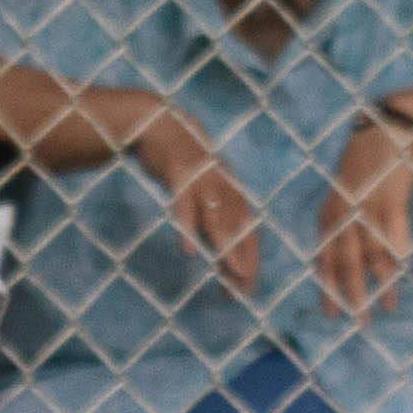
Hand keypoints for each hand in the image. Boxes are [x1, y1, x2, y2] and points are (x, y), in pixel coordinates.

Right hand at [122, 103, 261, 294]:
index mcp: (232, 192)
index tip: (249, 285)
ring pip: (218, 218)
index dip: (251, 257)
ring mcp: (203, 180)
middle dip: (244, 258)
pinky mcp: (180, 175)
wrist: (162, 125)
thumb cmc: (184, 167)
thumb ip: (209, 221)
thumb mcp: (201, 194)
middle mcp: (224, 187)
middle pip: (238, 227)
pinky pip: (184, 206)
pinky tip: (187, 250)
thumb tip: (218, 255)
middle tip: (246, 287)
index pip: (248, 230)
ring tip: (231, 273)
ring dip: (226, 246)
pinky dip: (187, 227)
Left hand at [317, 112, 412, 318]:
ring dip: (380, 284)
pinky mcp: (392, 201)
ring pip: (373, 255)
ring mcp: (368, 209)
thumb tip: (338, 257)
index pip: (326, 258)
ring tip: (386, 308)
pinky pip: (395, 236)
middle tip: (357, 322)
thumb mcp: (341, 192)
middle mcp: (345, 214)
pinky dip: (397, 257)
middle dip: (352, 295)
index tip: (331, 314)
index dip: (328, 287)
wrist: (385, 130)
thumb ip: (339, 221)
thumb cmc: (363, 164)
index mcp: (329, 214)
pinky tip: (400, 276)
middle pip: (347, 262)